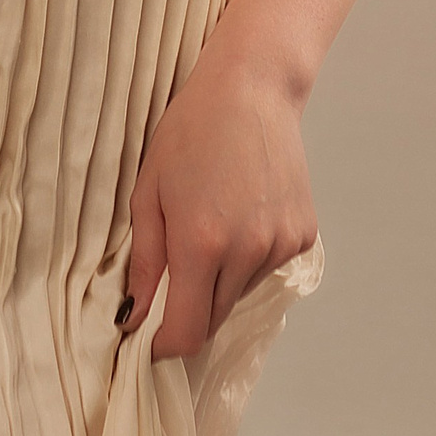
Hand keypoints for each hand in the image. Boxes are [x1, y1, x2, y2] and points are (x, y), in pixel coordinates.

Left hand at [119, 33, 316, 359]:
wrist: (252, 89)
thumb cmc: (190, 132)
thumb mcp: (148, 192)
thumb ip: (144, 263)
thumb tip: (132, 319)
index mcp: (201, 244)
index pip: (188, 333)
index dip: (164, 346)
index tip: (148, 340)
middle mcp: (247, 252)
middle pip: (215, 319)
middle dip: (190, 311)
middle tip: (175, 273)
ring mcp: (280, 245)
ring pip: (241, 294)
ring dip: (220, 282)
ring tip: (212, 224)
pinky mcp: (303, 235)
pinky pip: (267, 269)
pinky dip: (249, 259)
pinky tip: (241, 214)